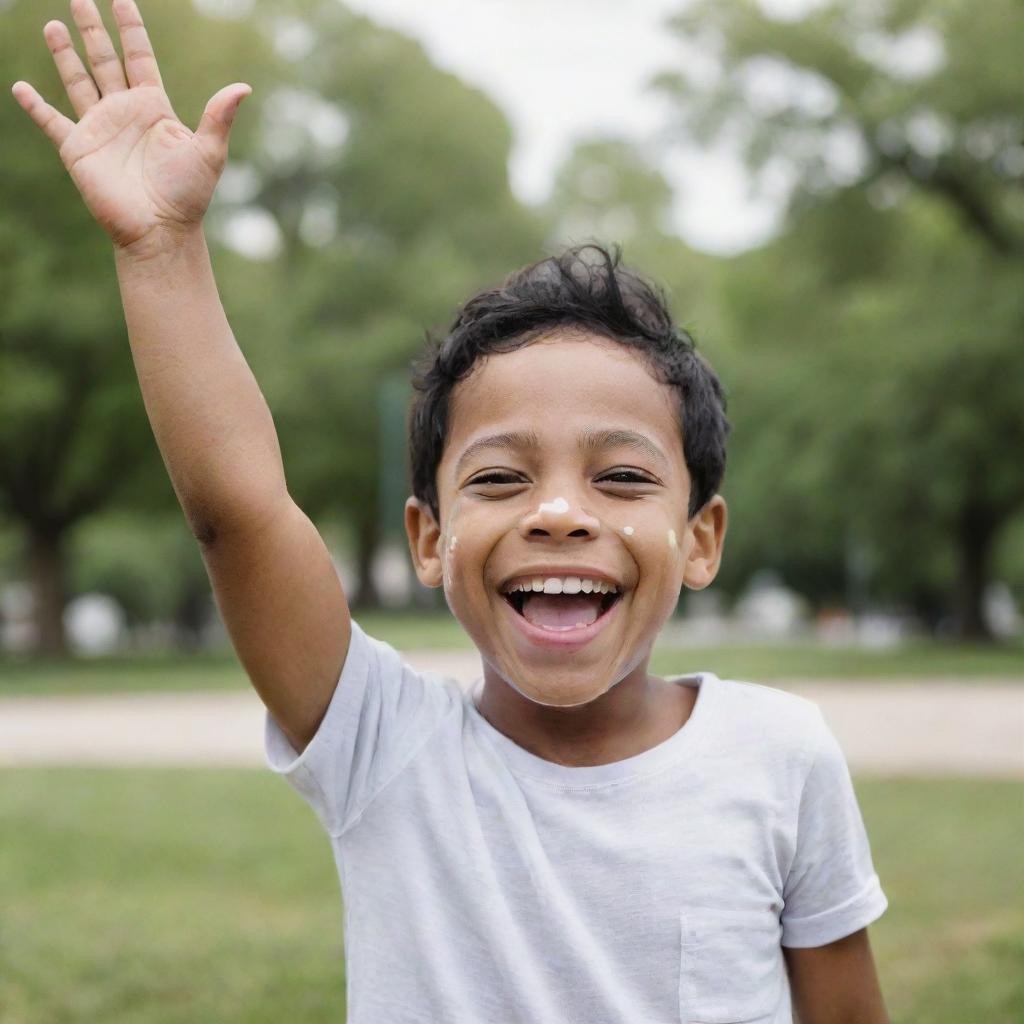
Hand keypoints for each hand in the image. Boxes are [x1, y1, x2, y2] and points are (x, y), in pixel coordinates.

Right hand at [11, 0, 249, 254]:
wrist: (160, 230)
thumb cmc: (188, 195)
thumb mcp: (208, 152)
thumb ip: (219, 117)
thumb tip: (244, 87)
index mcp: (154, 107)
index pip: (139, 56)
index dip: (131, 27)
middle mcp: (124, 112)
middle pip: (104, 59)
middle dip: (92, 28)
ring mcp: (99, 128)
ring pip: (77, 80)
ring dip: (64, 53)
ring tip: (53, 24)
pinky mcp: (78, 149)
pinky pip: (52, 122)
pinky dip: (37, 106)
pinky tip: (22, 88)